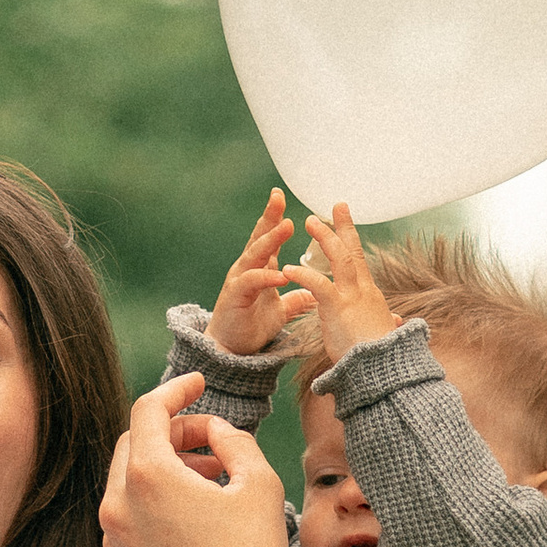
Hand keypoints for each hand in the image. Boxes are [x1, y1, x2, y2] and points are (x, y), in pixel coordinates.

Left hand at [100, 375, 299, 546]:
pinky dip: (154, 504)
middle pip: (135, 443)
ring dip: (164, 469)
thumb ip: (232, 439)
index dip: (176, 390)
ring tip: (209, 478)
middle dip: (172, 432)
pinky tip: (192, 516)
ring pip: (128, 482)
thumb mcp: (258, 482)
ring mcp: (114, 541)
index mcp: (146, 477)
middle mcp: (118, 505)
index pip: (148, 410)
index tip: (198, 384)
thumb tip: (213, 430)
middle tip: (210, 439)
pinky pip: (129, 518)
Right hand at [208, 188, 301, 355]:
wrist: (231, 351)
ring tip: (286, 226)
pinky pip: (251, 283)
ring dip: (269, 240)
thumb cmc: (252, 325)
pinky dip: (265, 277)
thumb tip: (316, 292)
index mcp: (259, 268)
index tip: (281, 196)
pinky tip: (280, 273)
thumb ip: (297, 298)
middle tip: (278, 197)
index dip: (274, 217)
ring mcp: (239, 281)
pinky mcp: (235, 297)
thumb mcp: (281, 310)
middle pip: (258, 237)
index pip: (267, 237)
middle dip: (268, 216)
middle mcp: (247, 269)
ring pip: (254, 255)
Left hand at [288, 201, 401, 364]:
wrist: (383, 372)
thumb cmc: (382, 359)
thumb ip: (387, 323)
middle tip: (332, 207)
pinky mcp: (338, 308)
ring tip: (308, 222)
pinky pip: (319, 285)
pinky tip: (289, 268)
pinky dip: (304, 275)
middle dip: (342, 227)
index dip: (351, 238)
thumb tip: (396, 321)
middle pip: (352, 251)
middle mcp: (363, 291)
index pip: (359, 260)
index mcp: (369, 295)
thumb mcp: (382, 334)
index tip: (344, 220)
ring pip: (340, 259)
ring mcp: (351, 298)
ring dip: (324, 239)